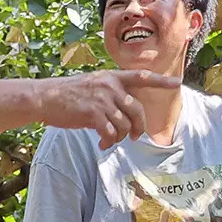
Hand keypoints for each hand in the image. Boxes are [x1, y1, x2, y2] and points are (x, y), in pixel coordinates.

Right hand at [37, 70, 181, 148]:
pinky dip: (109, 142)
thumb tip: (126, 112)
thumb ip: (110, 92)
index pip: (141, 77)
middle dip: (139, 127)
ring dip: (120, 137)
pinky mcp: (93, 114)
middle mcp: (109, 86)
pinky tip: (102, 144)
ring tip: (109, 140)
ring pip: (125, 125)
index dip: (161, 81)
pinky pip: (111, 133)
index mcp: (111, 77)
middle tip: (133, 137)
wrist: (44, 97)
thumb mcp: (92, 85)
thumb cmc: (67, 94)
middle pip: (138, 110)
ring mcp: (102, 99)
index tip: (177, 82)